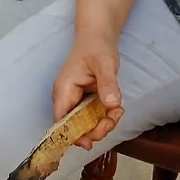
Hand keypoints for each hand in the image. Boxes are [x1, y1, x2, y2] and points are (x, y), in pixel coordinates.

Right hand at [52, 32, 123, 149]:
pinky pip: (93, 117)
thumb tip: (111, 104)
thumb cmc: (97, 46)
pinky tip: (116, 108)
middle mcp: (66, 98)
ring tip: (118, 111)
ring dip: (103, 123)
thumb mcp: (105, 63)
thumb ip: (108, 83)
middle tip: (112, 119)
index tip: (90, 143)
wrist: (98, 36)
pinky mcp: (85, 100)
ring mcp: (76, 100)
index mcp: (64, 91)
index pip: (61, 122)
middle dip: (94, 129)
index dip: (72, 136)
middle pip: (74, 128)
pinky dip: (105, 117)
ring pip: (86, 124)